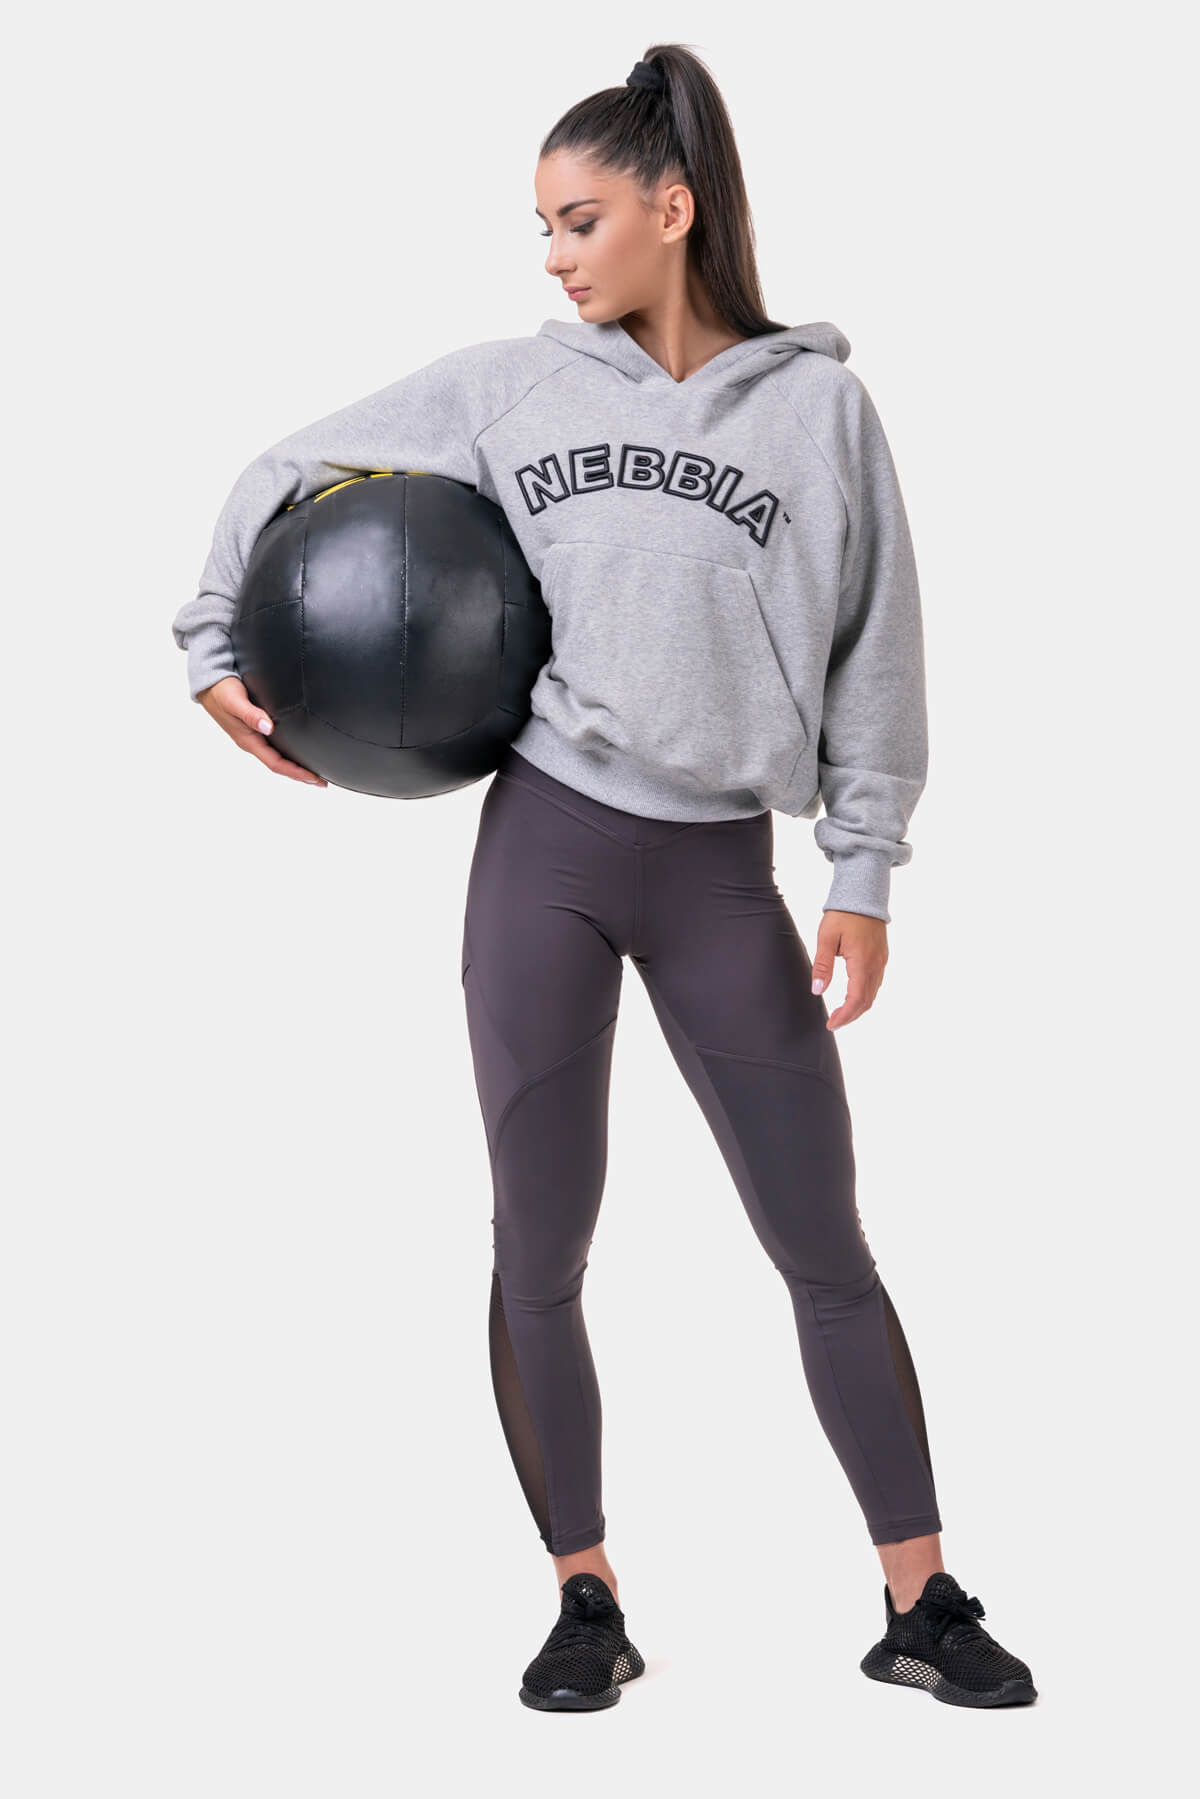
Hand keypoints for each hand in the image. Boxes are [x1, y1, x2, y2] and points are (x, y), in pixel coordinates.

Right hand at [196, 676, 326, 785]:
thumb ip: (250, 714)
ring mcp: (254, 737)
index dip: (295, 772)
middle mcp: (252, 742)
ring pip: (278, 757)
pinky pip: (276, 747)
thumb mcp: (234, 700)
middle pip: (279, 765)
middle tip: (322, 782)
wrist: (209, 684)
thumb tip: (268, 727)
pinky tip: (300, 752)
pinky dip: (289, 754)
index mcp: (248, 740)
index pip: (275, 763)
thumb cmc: (221, 691)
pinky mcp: (257, 729)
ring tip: (315, 772)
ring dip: (296, 766)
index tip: (313, 778)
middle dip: (300, 775)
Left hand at [810, 910, 887, 1030]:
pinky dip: (864, 995)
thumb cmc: (843, 914)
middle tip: (834, 1023)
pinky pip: (876, 983)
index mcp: (862, 962)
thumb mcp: (826, 938)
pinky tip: (852, 995)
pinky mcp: (882, 956)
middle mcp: (876, 964)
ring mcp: (881, 961)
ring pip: (873, 993)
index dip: (844, 1016)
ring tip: (841, 1013)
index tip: (831, 1024)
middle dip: (851, 1016)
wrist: (864, 894)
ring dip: (858, 1007)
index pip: (856, 999)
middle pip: (867, 1001)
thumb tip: (817, 990)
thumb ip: (822, 965)